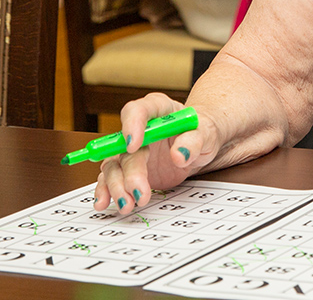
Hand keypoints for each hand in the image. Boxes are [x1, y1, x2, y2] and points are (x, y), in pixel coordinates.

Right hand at [93, 92, 222, 214]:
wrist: (203, 145)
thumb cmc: (204, 132)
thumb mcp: (207, 134)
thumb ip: (194, 141)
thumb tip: (179, 154)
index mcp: (158, 109)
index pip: (138, 111)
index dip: (132, 126)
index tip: (132, 146)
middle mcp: (140, 128)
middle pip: (124, 146)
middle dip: (129, 171)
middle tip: (139, 192)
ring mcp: (132, 150)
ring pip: (114, 164)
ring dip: (116, 185)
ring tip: (127, 205)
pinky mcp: (129, 169)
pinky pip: (112, 178)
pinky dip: (107, 190)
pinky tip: (105, 201)